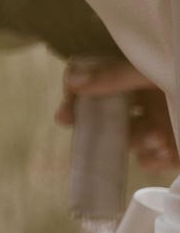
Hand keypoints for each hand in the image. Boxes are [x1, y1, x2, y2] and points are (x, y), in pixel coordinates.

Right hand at [59, 58, 176, 170]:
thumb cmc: (179, 76)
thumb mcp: (148, 71)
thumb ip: (115, 75)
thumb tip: (73, 81)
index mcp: (141, 75)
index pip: (97, 83)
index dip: (78, 99)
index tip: (65, 117)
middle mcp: (149, 98)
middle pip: (109, 115)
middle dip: (104, 127)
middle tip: (94, 138)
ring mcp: (162, 124)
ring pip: (130, 139)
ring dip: (135, 142)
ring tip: (155, 140)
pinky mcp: (172, 148)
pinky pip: (150, 160)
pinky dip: (152, 161)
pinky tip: (164, 154)